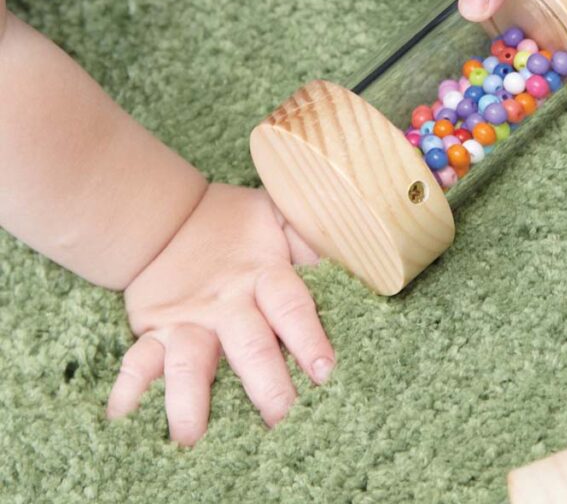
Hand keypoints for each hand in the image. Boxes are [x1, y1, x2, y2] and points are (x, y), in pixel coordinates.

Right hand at [107, 184, 333, 445]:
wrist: (173, 217)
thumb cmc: (241, 227)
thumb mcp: (280, 218)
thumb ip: (312, 238)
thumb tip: (356, 253)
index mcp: (264, 274)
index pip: (290, 306)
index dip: (307, 336)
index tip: (324, 371)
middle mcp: (227, 302)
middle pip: (247, 344)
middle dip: (265, 382)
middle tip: (282, 418)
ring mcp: (189, 320)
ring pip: (189, 360)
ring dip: (190, 398)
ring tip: (193, 436)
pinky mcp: (156, 330)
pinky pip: (137, 359)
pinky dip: (129, 388)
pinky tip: (123, 417)